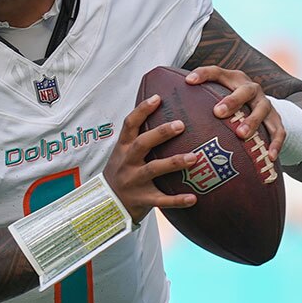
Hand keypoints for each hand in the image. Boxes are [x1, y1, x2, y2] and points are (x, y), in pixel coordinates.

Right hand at [103, 94, 197, 222]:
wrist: (107, 204)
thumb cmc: (122, 172)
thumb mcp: (123, 153)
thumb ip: (139, 137)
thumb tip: (161, 110)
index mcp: (123, 148)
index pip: (130, 124)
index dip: (142, 110)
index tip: (158, 98)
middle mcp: (127, 162)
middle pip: (142, 144)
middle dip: (161, 133)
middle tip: (181, 124)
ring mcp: (134, 181)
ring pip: (153, 170)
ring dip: (174, 163)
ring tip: (194, 158)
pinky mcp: (142, 200)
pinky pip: (161, 200)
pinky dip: (177, 200)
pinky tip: (194, 198)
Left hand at [185, 66, 284, 160]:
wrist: (261, 105)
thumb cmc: (229, 102)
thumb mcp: (216, 94)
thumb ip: (197, 98)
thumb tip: (165, 104)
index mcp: (234, 79)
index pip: (217, 72)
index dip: (203, 74)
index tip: (189, 82)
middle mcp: (252, 89)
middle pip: (244, 90)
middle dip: (232, 101)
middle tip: (218, 112)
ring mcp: (266, 104)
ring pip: (262, 110)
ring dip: (252, 121)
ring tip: (242, 135)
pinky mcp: (277, 119)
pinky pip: (279, 131)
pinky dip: (275, 143)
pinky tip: (270, 157)